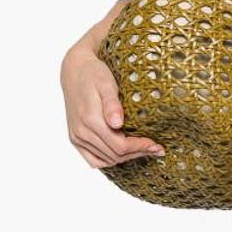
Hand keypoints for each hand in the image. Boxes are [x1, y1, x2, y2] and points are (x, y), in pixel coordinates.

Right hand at [60, 43, 164, 168]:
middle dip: (138, 153)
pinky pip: (94, 160)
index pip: (120, 146)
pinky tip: (124, 153)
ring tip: (143, 150)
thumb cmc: (94, 74)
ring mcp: (77, 138)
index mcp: (90, 120)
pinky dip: (110, 160)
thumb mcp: (107, 84)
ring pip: (106, 160)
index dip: (140, 148)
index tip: (156, 145)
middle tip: (156, 149)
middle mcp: (81, 132)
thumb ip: (112, 104)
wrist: (75, 71)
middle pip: (115, 155)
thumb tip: (117, 124)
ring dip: (126, 158)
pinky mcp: (75, 139)